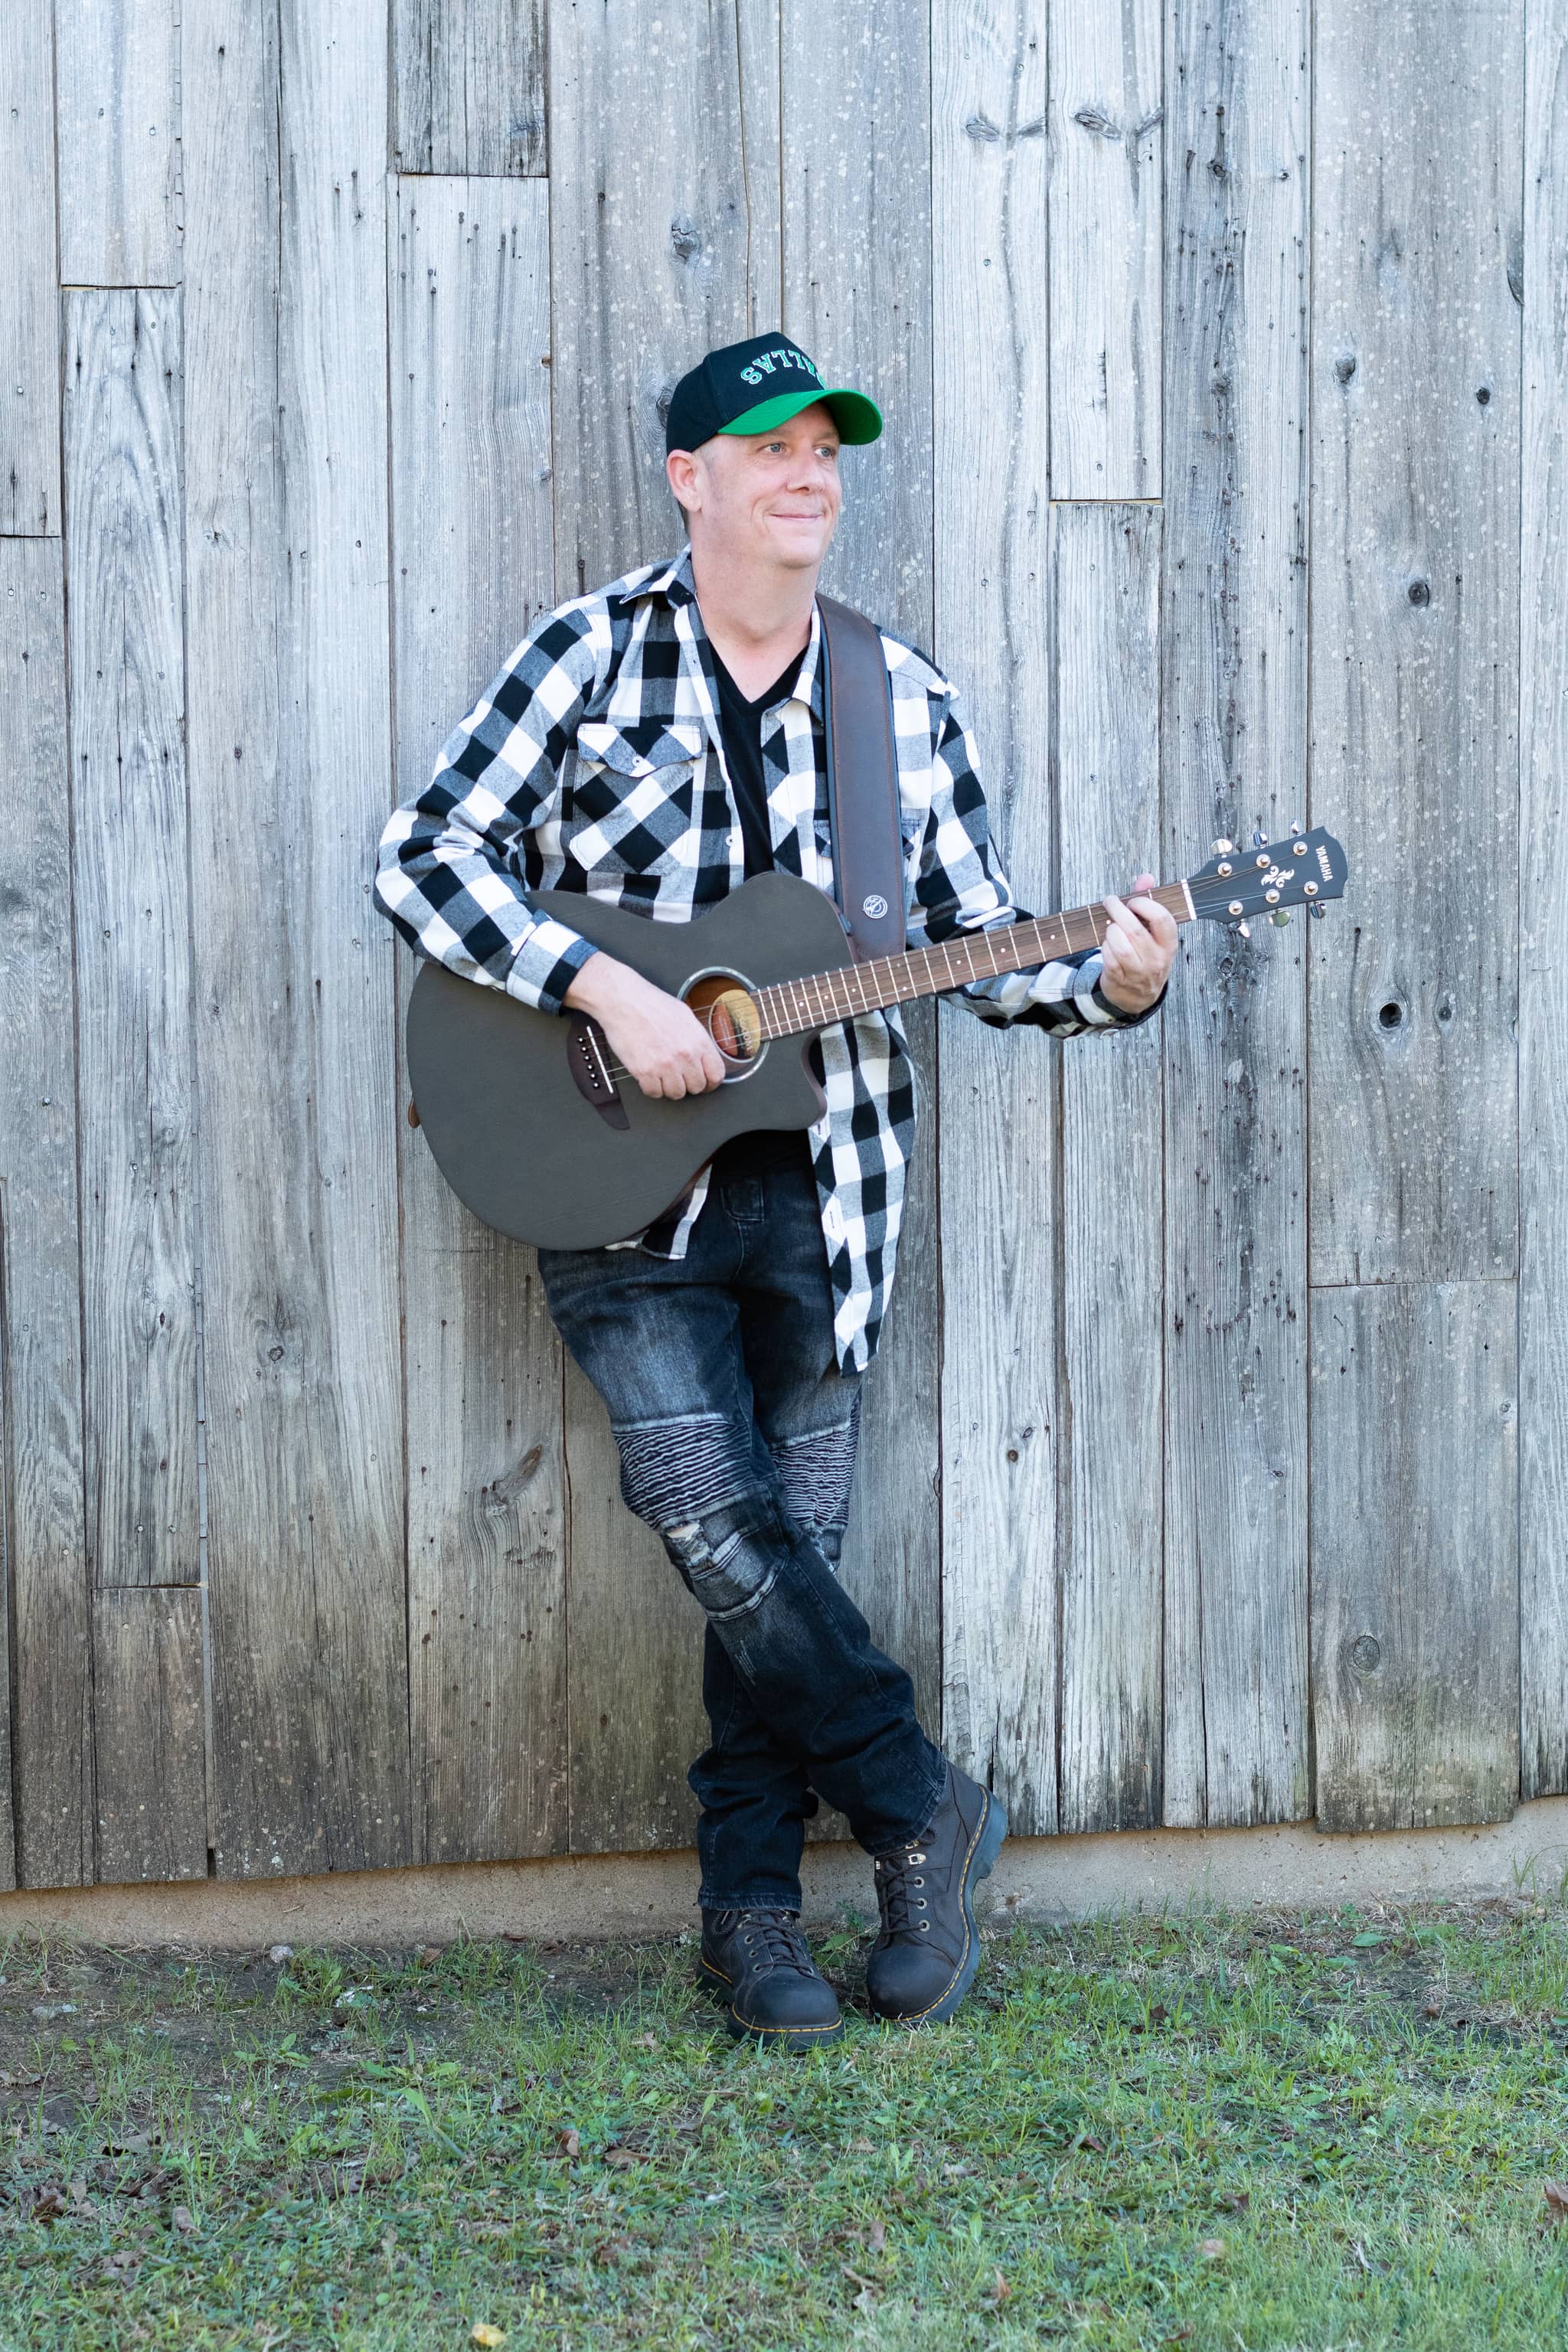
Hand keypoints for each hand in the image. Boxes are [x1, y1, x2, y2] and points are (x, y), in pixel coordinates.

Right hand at [563, 952, 725, 1097]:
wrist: (624, 1001)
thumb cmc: (651, 1003)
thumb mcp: (685, 1016)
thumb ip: (697, 1039)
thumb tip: (704, 1055)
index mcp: (698, 1041)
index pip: (716, 1075)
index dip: (711, 1082)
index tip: (706, 1083)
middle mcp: (684, 1056)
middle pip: (697, 1087)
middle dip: (689, 1084)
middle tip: (681, 1077)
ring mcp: (665, 1065)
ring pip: (676, 1094)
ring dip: (671, 1088)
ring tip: (664, 1076)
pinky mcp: (644, 1071)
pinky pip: (654, 1093)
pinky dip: (652, 1088)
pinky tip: (650, 1077)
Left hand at [1099, 872, 1177, 1014]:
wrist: (1138, 996)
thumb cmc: (1147, 958)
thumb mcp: (1154, 934)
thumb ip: (1149, 903)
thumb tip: (1146, 877)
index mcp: (1169, 944)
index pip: (1162, 919)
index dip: (1145, 904)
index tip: (1133, 901)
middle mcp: (1156, 959)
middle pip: (1135, 930)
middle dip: (1118, 910)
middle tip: (1110, 902)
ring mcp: (1138, 971)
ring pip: (1119, 945)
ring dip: (1110, 930)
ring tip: (1110, 926)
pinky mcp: (1120, 979)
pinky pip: (1108, 957)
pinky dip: (1104, 947)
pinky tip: (1107, 943)